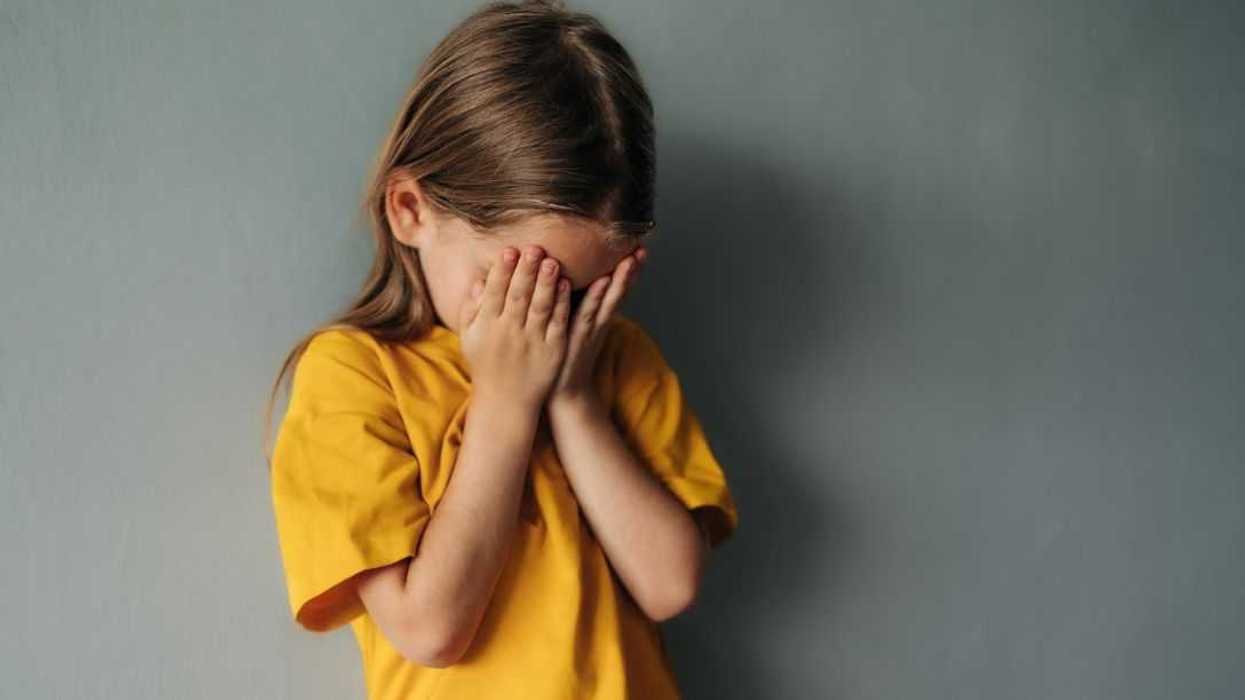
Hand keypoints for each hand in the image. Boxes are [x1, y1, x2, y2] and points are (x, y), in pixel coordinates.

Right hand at [458, 244, 571, 409]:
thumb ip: (472, 309)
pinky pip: (557, 324)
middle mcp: (508, 333)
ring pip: (540, 308)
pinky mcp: (552, 351)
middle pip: (518, 297)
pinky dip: (561, 304)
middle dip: (526, 272)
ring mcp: (531, 342)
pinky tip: (566, 286)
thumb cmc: (486, 364)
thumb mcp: (470, 338)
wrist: (505, 402)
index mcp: (487, 327)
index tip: (509, 250)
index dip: (502, 272)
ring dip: (546, 284)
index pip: (495, 294)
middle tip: (534, 248)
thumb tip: (479, 281)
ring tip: (553, 262)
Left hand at [547, 245, 647, 408]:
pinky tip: (602, 281)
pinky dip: (596, 297)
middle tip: (642, 247)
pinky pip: (588, 313)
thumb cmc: (563, 354)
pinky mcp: (580, 337)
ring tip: (631, 259)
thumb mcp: (571, 324)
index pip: (616, 287)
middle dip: (631, 269)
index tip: (637, 245)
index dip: (627, 268)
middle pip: (619, 290)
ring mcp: (592, 328)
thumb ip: (572, 303)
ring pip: (609, 298)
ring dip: (621, 279)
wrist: (563, 391)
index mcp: (598, 314)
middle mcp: (600, 319)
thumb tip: (568, 277)